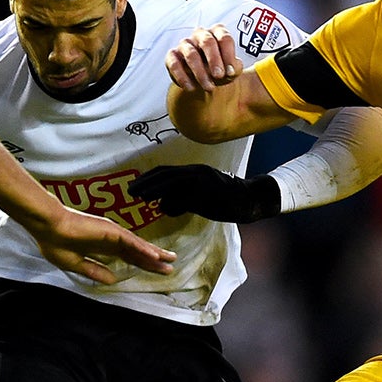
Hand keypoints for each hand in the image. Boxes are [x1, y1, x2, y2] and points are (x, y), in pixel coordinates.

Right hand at [26, 207, 175, 284]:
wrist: (47, 228)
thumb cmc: (55, 243)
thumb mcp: (76, 264)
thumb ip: (95, 271)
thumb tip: (113, 280)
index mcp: (101, 247)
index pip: (127, 257)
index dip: (141, 264)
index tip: (154, 270)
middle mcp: (110, 240)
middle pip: (137, 252)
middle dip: (153, 261)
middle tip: (170, 267)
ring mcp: (111, 234)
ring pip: (137, 246)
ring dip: (154, 254)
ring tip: (170, 260)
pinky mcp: (110, 231)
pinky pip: (130, 242)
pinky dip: (143, 249)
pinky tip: (155, 256)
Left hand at [133, 165, 280, 223]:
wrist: (250, 199)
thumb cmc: (224, 199)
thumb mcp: (200, 195)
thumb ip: (181, 198)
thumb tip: (162, 205)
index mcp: (194, 171)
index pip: (166, 171)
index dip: (148, 178)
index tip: (134, 185)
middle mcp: (197, 173)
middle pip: (165, 175)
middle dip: (146, 183)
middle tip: (131, 192)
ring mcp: (203, 182)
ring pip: (173, 184)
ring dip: (155, 190)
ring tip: (142, 197)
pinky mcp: (209, 194)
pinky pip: (186, 199)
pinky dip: (174, 204)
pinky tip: (167, 210)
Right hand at [166, 24, 241, 92]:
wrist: (205, 79)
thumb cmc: (221, 69)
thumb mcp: (232, 70)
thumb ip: (235, 68)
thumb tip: (230, 71)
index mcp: (217, 32)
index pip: (224, 38)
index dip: (228, 55)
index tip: (231, 72)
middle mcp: (200, 34)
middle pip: (207, 42)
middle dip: (214, 60)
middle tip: (219, 76)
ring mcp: (185, 44)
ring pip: (191, 54)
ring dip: (200, 73)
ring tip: (209, 87)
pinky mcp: (172, 56)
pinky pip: (175, 65)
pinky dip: (183, 78)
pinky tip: (192, 88)